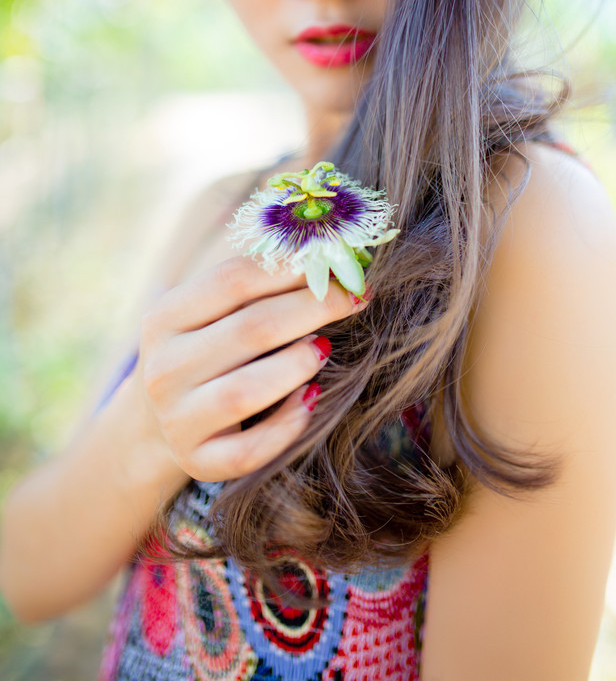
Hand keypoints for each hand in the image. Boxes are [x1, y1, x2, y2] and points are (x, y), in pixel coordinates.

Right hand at [132, 256, 367, 481]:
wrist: (158, 420)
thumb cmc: (204, 349)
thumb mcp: (210, 312)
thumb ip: (256, 285)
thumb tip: (328, 257)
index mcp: (164, 318)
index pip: (233, 281)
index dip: (292, 269)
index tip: (336, 263)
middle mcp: (163, 369)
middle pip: (250, 330)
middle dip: (313, 309)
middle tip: (353, 299)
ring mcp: (177, 420)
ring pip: (246, 392)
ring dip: (298, 365)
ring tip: (324, 348)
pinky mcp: (197, 461)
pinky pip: (250, 450)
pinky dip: (288, 424)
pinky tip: (311, 399)